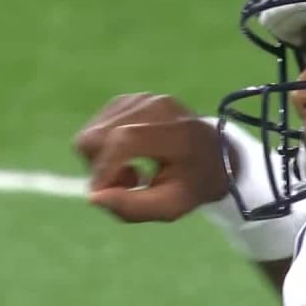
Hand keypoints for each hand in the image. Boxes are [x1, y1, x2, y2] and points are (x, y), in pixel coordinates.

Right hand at [74, 94, 233, 222]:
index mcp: (177, 133)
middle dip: (100, 168)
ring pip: (91, 132)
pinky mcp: (129, 99)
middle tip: (128, 183)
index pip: (124, 140)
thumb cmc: (193, 184)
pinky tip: (128, 155)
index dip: (104, 169)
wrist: (215, 154)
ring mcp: (141, 99)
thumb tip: (92, 196)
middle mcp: (157, 107)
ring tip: (131, 170)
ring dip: (101, 159)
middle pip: (96, 136)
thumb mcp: (171, 206)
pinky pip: (96, 126)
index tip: (105, 194)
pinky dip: (104, 147)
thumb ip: (133, 207)